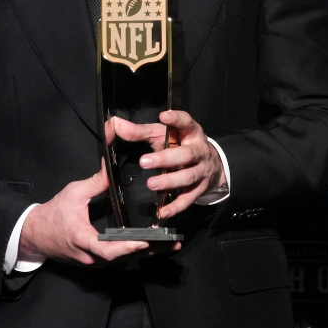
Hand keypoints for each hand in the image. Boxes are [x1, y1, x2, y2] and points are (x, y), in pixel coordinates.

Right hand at [19, 163, 176, 265]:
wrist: (35, 233)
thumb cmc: (53, 213)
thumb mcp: (74, 193)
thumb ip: (96, 182)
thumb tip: (112, 167)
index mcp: (83, 240)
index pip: (108, 249)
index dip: (128, 246)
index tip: (145, 241)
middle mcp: (90, 256)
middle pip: (124, 257)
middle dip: (149, 250)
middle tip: (172, 241)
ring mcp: (93, 262)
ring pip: (123, 260)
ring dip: (146, 252)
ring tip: (169, 244)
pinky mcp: (95, 262)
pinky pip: (118, 259)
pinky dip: (135, 252)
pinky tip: (151, 245)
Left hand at [108, 110, 224, 219]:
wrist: (211, 165)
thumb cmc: (180, 145)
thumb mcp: (163, 135)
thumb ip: (140, 131)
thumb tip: (116, 125)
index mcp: (191, 133)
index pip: (186, 122)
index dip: (177, 119)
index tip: (164, 116)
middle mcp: (199, 151)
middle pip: (186, 154)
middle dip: (166, 158)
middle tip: (144, 161)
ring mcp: (201, 171)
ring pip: (188, 176)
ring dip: (169, 181)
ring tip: (151, 183)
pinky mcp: (200, 189)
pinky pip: (188, 199)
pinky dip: (176, 206)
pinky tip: (163, 211)